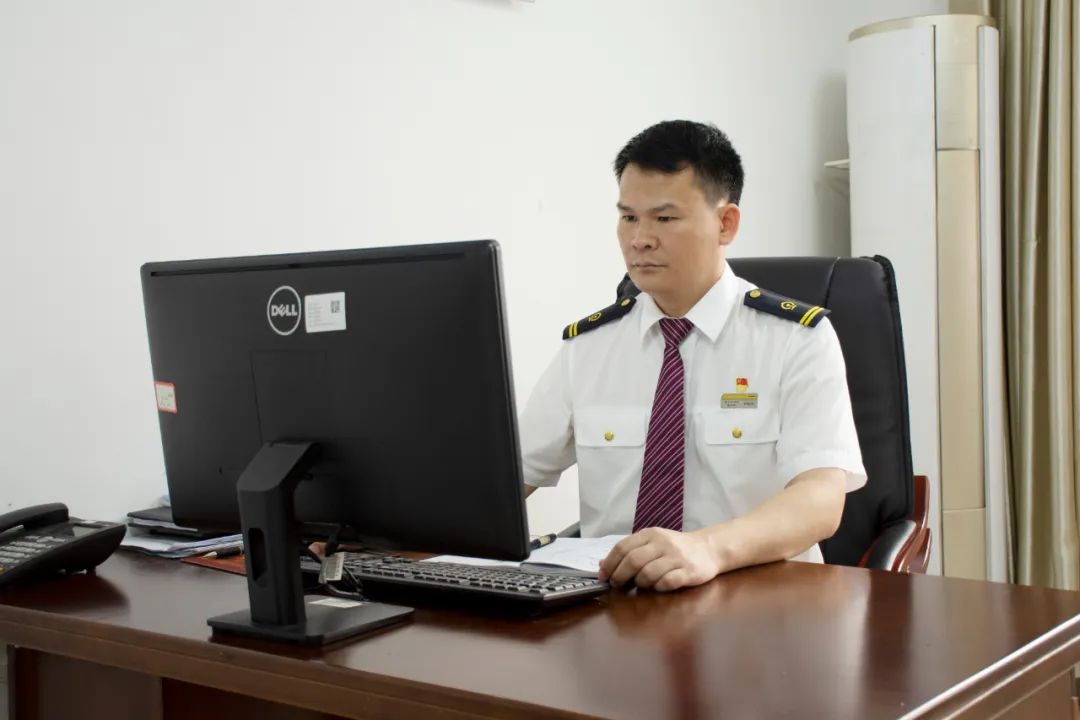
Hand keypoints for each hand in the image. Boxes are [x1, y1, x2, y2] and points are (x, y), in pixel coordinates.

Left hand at [598, 528, 721, 591]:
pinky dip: (658, 587)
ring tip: (642, 584)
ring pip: (648, 573)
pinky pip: (667, 582)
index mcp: (650, 534)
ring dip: (640, 583)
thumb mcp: (651, 543)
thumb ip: (628, 551)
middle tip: (617, 585)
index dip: (610, 563)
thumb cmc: (674, 548)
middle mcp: (663, 543)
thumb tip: (601, 564)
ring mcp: (677, 557)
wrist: (708, 548)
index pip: (623, 547)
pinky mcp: (689, 571)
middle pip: (633, 560)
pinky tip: (659, 586)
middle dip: (620, 575)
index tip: (603, 576)